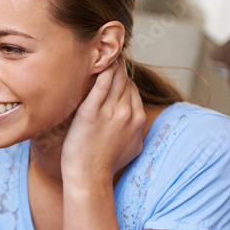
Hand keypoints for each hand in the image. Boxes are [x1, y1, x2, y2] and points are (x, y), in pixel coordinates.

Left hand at [61, 60, 144, 186]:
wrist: (90, 177)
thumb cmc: (106, 165)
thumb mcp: (133, 148)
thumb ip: (136, 131)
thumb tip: (137, 125)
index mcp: (139, 119)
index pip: (132, 89)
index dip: (121, 79)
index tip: (111, 71)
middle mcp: (128, 112)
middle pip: (124, 80)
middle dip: (116, 67)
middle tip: (104, 53)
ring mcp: (111, 112)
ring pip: (114, 79)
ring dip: (108, 64)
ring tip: (99, 53)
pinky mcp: (92, 113)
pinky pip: (100, 84)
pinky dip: (101, 71)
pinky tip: (95, 63)